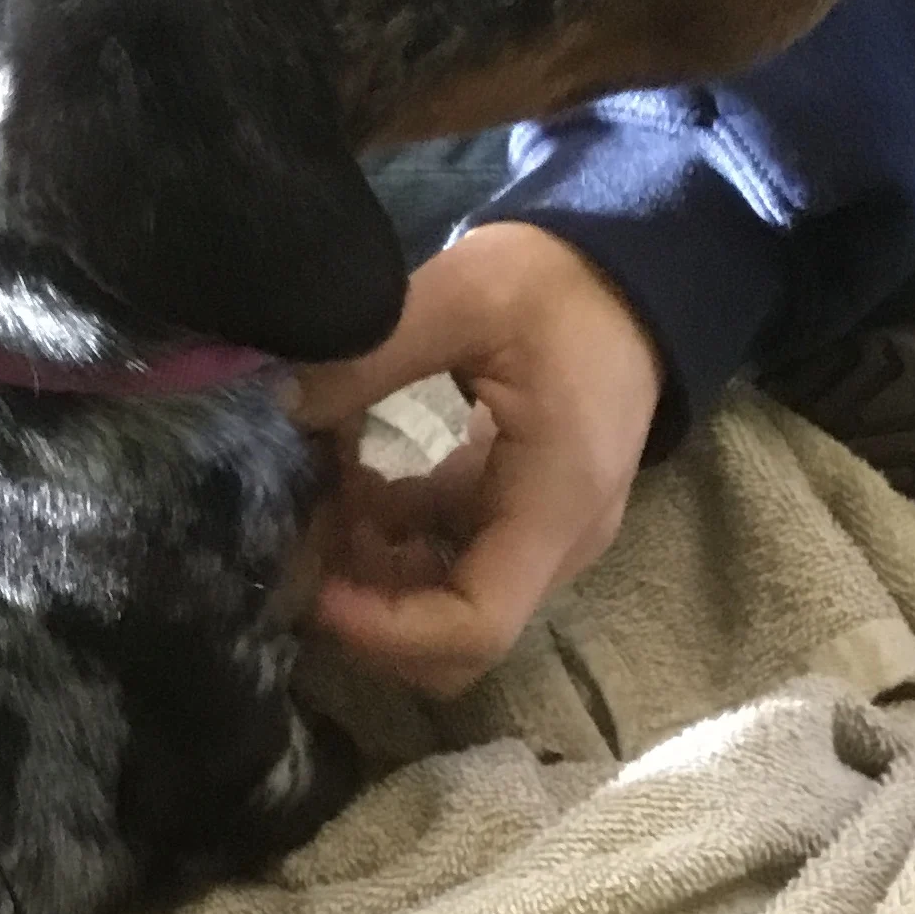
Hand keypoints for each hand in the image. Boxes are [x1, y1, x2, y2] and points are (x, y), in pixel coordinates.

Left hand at [290, 224, 664, 697]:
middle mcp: (556, 546)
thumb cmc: (564, 284)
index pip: (475, 626)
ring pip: (442, 607)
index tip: (315, 587)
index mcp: (554, 505)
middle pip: (453, 642)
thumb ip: (370, 353)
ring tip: (318, 500)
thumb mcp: (466, 295)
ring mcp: (540, 540)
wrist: (638, 271)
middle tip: (302, 544)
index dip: (385, 631)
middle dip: (367, 611)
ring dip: (372, 574)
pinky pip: (446, 562)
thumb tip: (275, 407)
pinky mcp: (517, 519)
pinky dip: (391, 543)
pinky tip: (352, 483)